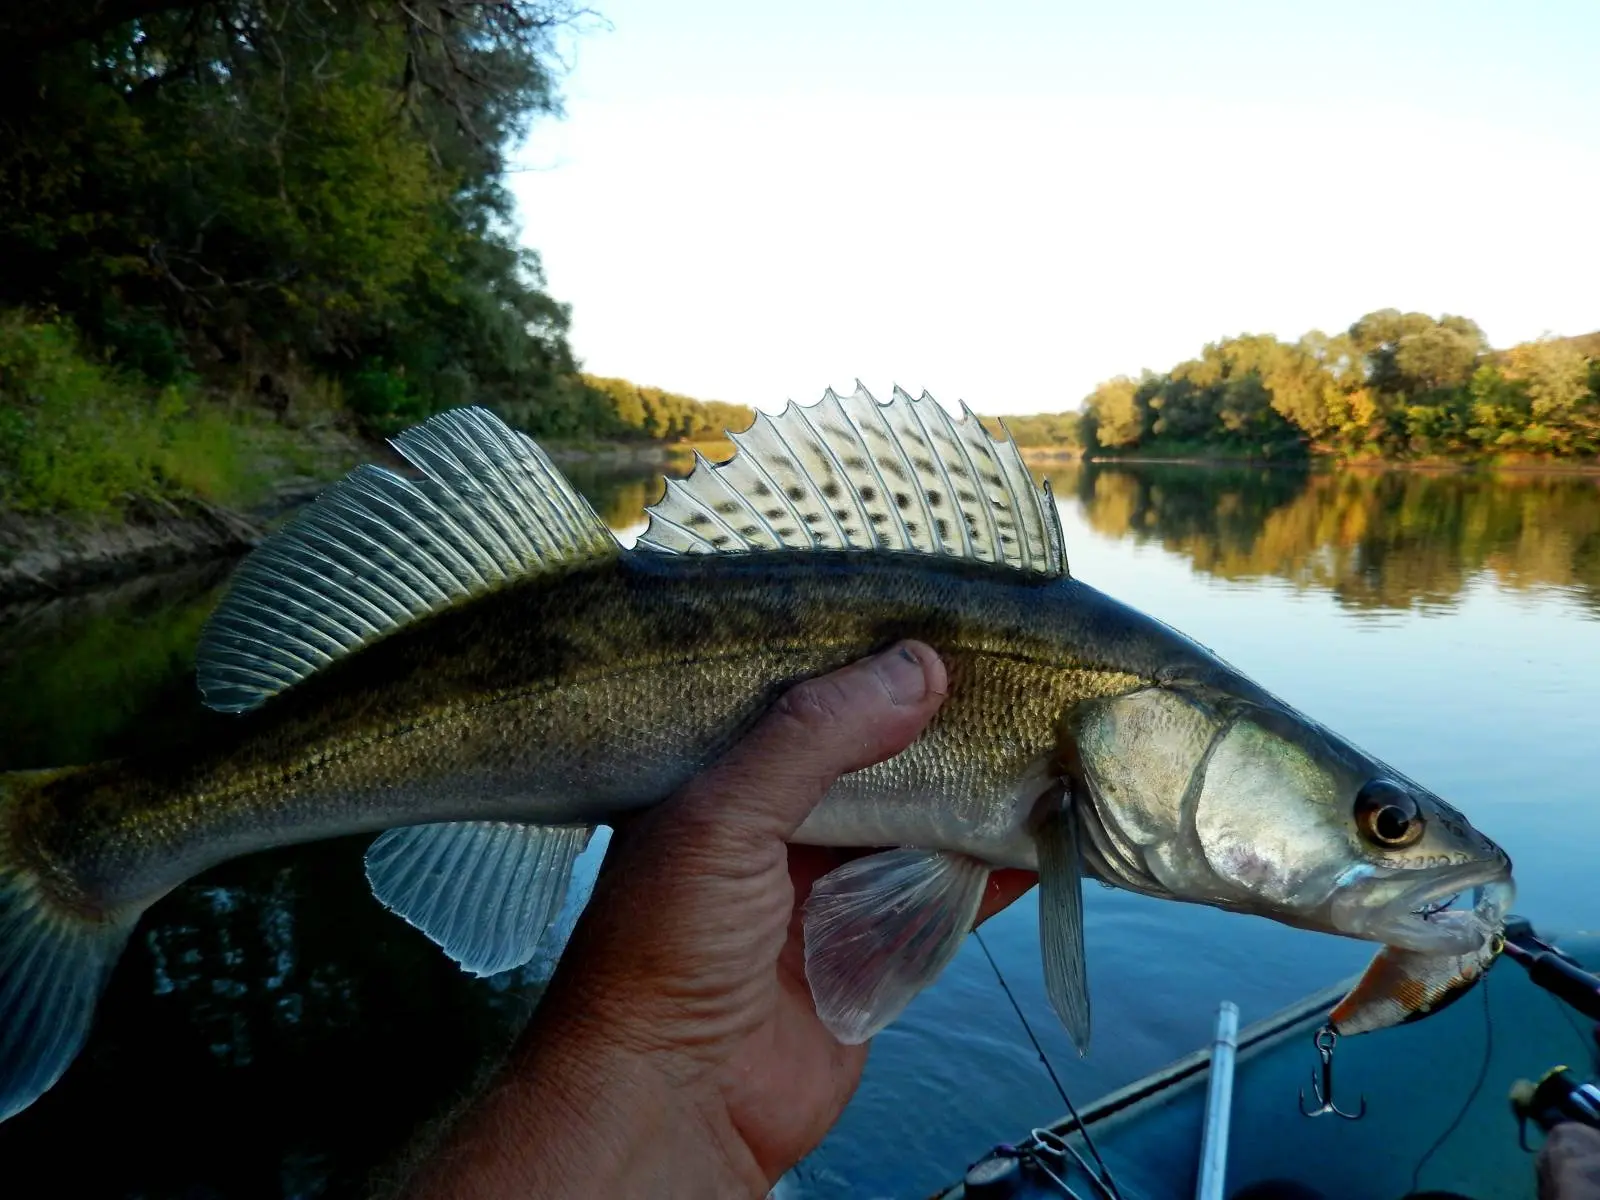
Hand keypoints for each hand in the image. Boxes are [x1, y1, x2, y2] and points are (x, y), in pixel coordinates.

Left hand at [402, 641, 1036, 1198]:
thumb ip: (813, 738)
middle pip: (875, 753)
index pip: (805, 696)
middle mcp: (777, 822)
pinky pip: (948, 892)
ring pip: (919, 818)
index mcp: (723, 776)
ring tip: (1043, 733)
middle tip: (1010, 668)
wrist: (673, 1103)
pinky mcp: (876, 947)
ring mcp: (830, 886)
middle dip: (935, 721)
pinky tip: (1046, 830)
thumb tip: (917, 667)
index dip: (867, 659)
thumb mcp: (722, 819)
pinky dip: (996, 864)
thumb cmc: (662, 953)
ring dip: (975, 787)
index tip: (938, 614)